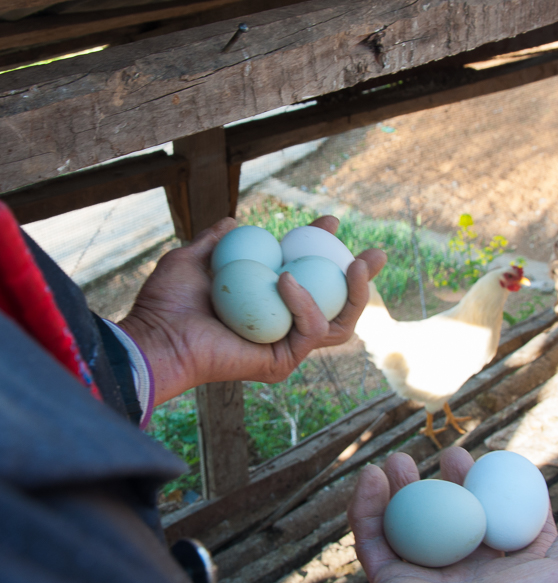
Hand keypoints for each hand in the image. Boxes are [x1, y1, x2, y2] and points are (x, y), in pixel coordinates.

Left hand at [118, 216, 385, 404]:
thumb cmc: (167, 303)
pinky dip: (306, 302)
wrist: (156, 336)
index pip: (306, 276)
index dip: (322, 248)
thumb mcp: (193, 259)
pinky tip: (287, 278)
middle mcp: (281, 325)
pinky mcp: (284, 360)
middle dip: (362, 279)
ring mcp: (285, 345)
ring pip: (339, 322)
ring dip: (356, 293)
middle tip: (376, 254)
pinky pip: (311, 329)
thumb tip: (235, 222)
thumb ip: (216, 241)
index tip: (331, 221)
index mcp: (266, 302)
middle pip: (336, 304)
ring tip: (357, 265)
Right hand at [348, 448, 557, 582]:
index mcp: (510, 567)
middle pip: (456, 512)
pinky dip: (367, 508)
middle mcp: (469, 569)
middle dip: (452, 480)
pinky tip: (372, 478)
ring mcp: (428, 575)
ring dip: (402, 486)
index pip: (504, 516)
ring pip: (411, 520)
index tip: (494, 459)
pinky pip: (374, 538)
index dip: (500, 487)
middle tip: (450, 456)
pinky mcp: (392, 582)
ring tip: (399, 460)